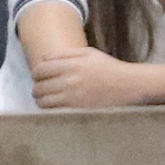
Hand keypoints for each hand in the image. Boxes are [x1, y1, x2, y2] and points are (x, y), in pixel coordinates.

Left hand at [29, 42, 153, 109]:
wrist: (128, 86)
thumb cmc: (109, 68)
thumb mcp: (89, 53)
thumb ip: (64, 54)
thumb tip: (43, 57)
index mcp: (72, 64)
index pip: (40, 69)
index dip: (36, 73)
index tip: (40, 76)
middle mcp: (70, 80)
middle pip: (39, 86)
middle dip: (37, 87)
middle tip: (42, 89)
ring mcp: (73, 96)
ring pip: (43, 100)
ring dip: (41, 100)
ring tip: (47, 98)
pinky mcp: (77, 110)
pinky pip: (53, 111)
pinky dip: (50, 109)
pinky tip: (55, 106)